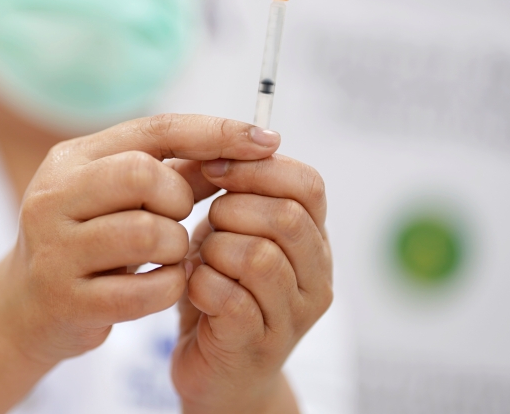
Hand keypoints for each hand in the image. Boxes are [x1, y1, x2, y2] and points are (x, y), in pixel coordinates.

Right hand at [0, 114, 280, 365]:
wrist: (24, 308)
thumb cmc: (89, 242)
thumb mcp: (122, 198)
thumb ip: (177, 172)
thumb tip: (248, 148)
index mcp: (71, 159)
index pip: (154, 129)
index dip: (214, 133)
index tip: (264, 141)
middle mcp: (54, 196)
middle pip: (141, 174)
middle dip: (179, 197)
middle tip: (180, 217)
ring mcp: (55, 248)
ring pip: (146, 232)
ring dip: (177, 247)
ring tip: (170, 255)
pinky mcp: (66, 299)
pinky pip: (142, 290)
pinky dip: (169, 287)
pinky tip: (164, 284)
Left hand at [168, 137, 332, 413]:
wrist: (217, 372)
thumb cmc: (221, 290)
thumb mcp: (229, 231)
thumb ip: (233, 190)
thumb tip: (225, 136)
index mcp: (314, 239)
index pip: (308, 184)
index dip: (256, 168)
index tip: (213, 170)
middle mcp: (316, 277)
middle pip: (285, 217)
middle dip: (231, 209)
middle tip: (207, 224)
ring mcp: (292, 316)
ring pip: (258, 256)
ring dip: (214, 249)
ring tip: (202, 259)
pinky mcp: (258, 345)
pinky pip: (230, 298)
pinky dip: (200, 284)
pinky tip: (193, 286)